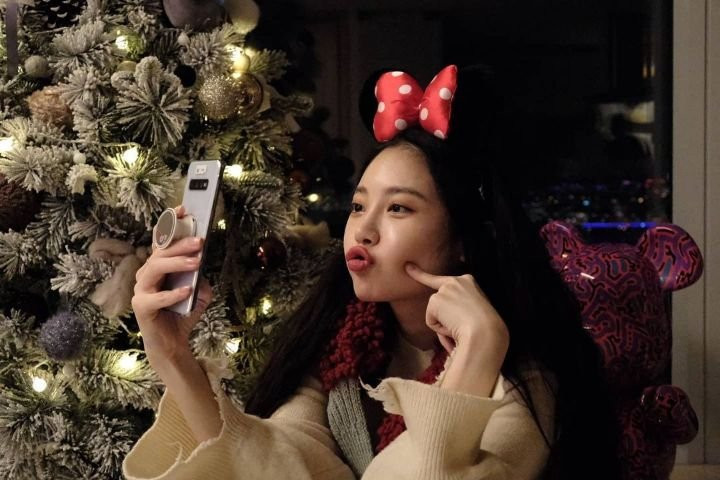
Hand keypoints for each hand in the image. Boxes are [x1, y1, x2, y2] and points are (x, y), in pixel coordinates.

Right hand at [131, 205, 213, 364]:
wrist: (173, 342)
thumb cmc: (182, 313)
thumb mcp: (199, 290)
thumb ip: (200, 275)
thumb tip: (202, 261)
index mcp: (159, 266)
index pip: (162, 241)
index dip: (170, 224)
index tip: (183, 209)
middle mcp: (147, 274)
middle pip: (160, 253)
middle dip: (180, 244)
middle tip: (199, 241)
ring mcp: (141, 290)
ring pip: (155, 269)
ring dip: (177, 263)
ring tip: (196, 262)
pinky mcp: (141, 307)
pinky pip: (155, 298)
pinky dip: (172, 293)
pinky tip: (188, 290)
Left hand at [404, 262, 508, 357]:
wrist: (485, 331)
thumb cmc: (486, 328)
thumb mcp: (476, 312)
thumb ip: (461, 310)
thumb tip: (447, 333)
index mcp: (469, 282)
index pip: (444, 279)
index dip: (423, 275)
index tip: (407, 267)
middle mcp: (456, 280)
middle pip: (437, 299)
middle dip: (429, 301)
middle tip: (447, 315)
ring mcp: (445, 289)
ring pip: (436, 313)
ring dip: (445, 324)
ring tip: (460, 326)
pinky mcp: (435, 300)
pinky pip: (431, 321)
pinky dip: (440, 329)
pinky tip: (453, 327)